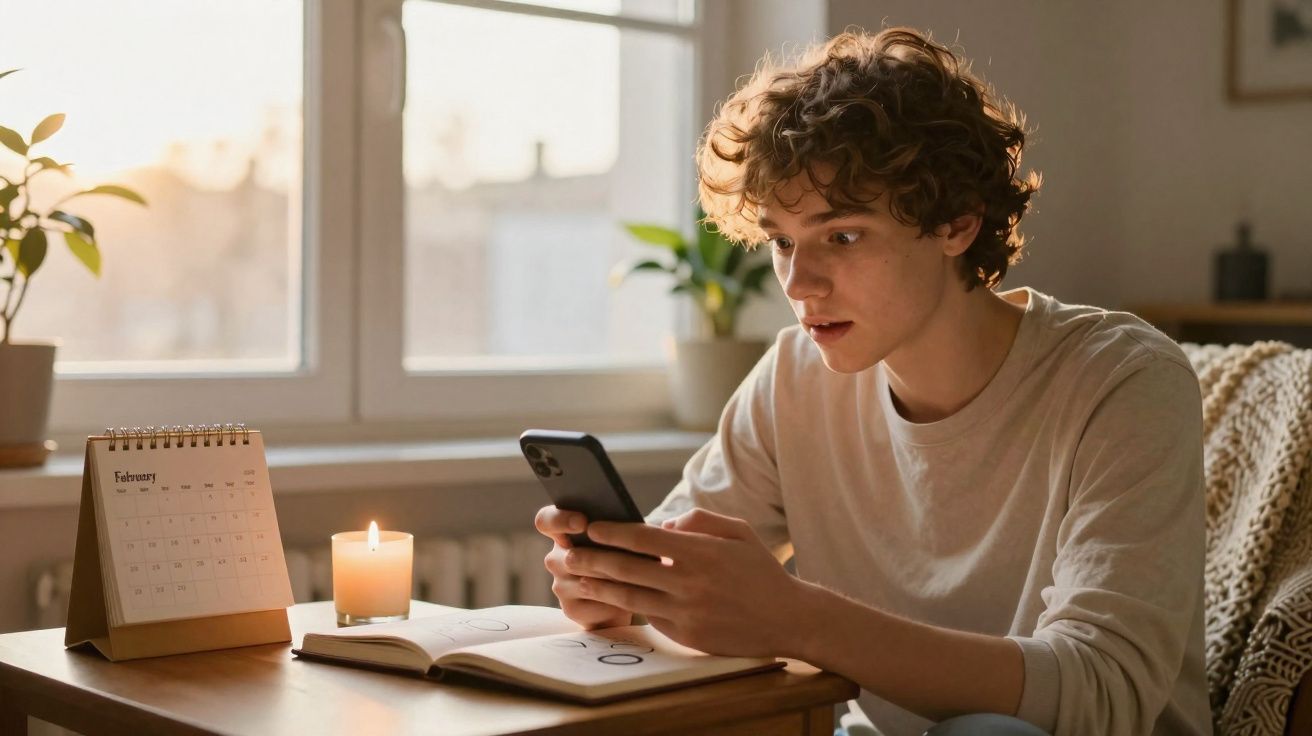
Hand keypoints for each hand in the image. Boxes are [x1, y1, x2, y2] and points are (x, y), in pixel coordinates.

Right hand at [534, 505, 633, 629]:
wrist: (631, 592)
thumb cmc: (626, 553)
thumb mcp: (620, 535)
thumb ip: (613, 527)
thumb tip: (622, 524)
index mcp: (562, 531)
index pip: (546, 520)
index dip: (560, 520)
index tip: (582, 523)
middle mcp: (555, 558)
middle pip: (569, 556)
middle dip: (601, 559)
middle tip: (626, 559)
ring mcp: (560, 585)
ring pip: (585, 581)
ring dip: (612, 580)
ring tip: (635, 579)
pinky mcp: (570, 608)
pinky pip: (594, 602)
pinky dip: (615, 601)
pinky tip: (628, 598)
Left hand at [562, 508, 808, 657]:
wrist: (788, 618)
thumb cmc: (760, 570)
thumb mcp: (738, 531)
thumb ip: (698, 520)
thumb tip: (662, 525)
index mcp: (699, 552)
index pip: (642, 539)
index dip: (612, 532)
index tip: (591, 527)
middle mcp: (688, 583)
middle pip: (627, 569)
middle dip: (592, 560)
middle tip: (568, 555)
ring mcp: (686, 612)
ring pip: (631, 597)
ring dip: (600, 587)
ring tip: (578, 579)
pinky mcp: (686, 636)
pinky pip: (651, 617)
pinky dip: (630, 606)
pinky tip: (612, 598)